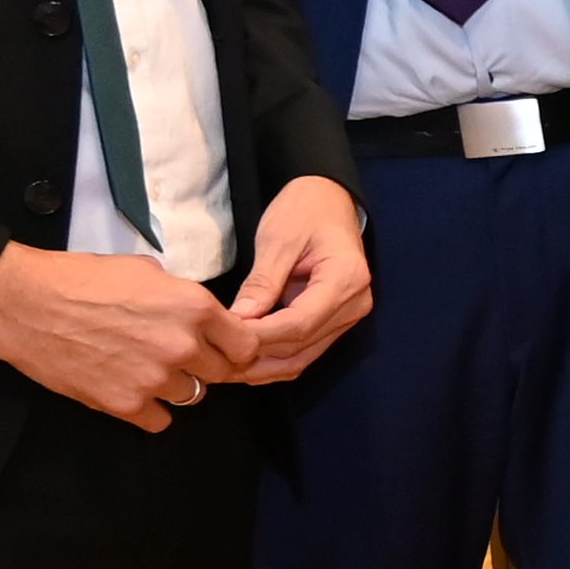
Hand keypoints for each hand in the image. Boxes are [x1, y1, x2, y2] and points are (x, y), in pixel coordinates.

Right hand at [0, 240, 267, 428]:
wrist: (24, 302)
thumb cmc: (80, 278)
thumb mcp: (146, 270)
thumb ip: (182, 297)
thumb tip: (200, 315)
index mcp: (194, 307)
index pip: (246, 345)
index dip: (234, 348)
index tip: (220, 348)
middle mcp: (182, 346)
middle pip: (221, 374)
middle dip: (204, 366)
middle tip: (176, 356)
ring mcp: (154, 379)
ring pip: (190, 397)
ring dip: (174, 386)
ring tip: (143, 367)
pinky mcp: (124, 404)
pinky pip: (158, 420)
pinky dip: (147, 409)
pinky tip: (128, 388)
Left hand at [219, 174, 373, 379]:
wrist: (329, 201)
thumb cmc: (305, 210)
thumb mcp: (278, 239)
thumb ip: (262, 282)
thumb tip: (237, 321)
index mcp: (346, 279)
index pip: (300, 322)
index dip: (260, 337)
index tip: (223, 340)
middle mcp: (355, 304)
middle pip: (302, 345)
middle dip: (258, 356)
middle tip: (214, 360)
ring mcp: (349, 316)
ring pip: (304, 356)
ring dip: (265, 366)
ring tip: (225, 367)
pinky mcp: (337, 321)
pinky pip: (306, 350)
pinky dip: (275, 359)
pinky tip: (246, 362)